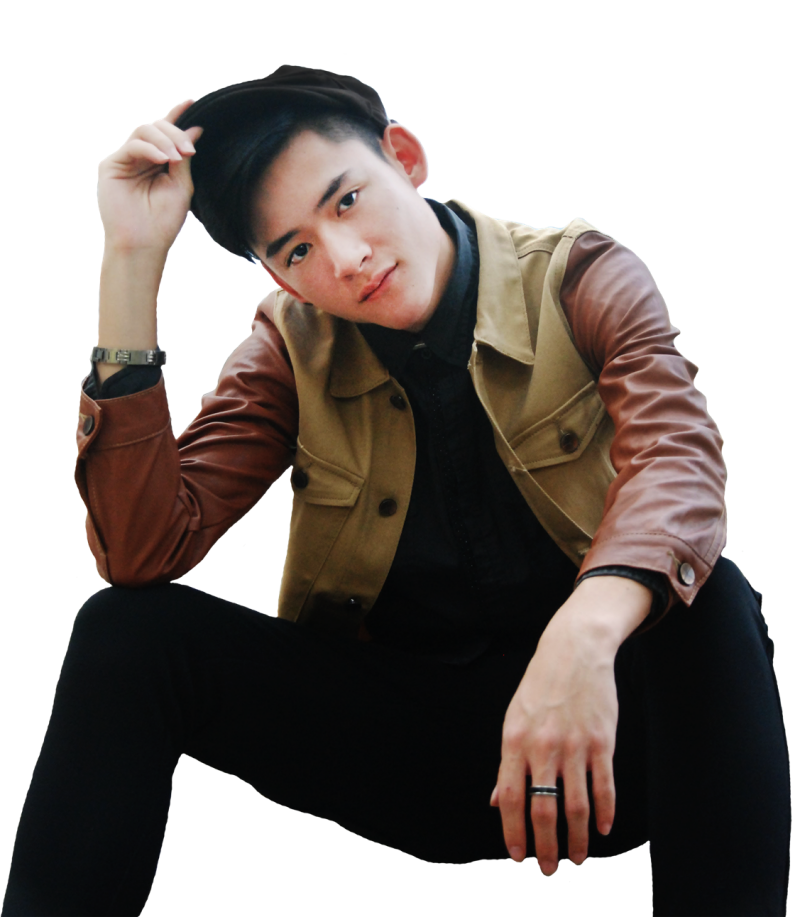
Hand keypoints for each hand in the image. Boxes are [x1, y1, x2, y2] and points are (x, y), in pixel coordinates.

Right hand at [97, 98, 204, 255]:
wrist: (144, 244)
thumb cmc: (163, 221)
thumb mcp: (181, 185)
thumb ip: (184, 157)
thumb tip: (195, 129)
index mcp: (158, 163)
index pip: (167, 134)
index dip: (177, 116)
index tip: (193, 103)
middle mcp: (141, 159)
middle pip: (156, 127)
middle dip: (175, 134)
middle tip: (189, 151)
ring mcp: (125, 160)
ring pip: (144, 131)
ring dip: (165, 140)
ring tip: (177, 158)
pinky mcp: (110, 165)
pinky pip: (132, 145)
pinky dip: (150, 149)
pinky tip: (163, 160)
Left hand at [490, 594, 624, 874]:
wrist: (574, 651)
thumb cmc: (540, 687)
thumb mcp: (514, 719)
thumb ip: (509, 763)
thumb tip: (497, 802)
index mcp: (515, 741)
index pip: (511, 798)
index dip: (513, 832)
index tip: (518, 857)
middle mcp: (543, 746)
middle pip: (544, 809)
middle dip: (545, 846)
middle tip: (549, 869)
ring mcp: (575, 746)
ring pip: (576, 806)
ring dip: (577, 839)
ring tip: (577, 857)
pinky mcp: (602, 743)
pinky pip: (604, 787)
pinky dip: (604, 813)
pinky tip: (602, 829)